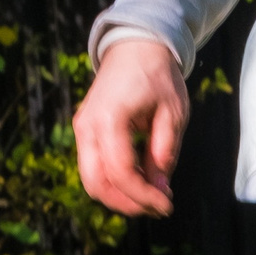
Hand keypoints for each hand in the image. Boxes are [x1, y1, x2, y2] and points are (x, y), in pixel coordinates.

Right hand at [74, 38, 189, 216]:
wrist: (134, 47)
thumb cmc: (158, 76)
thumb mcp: (173, 114)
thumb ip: (165, 151)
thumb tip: (160, 188)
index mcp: (109, 119)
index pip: (121, 172)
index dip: (144, 196)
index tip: (167, 205)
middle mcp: (87, 126)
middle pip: (96, 183)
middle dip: (127, 203)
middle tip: (158, 207)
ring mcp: (82, 129)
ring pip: (91, 179)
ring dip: (120, 197)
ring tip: (152, 197)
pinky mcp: (86, 132)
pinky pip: (94, 167)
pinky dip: (116, 182)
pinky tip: (142, 181)